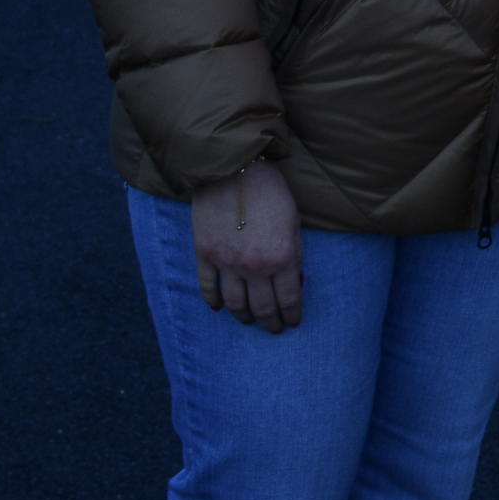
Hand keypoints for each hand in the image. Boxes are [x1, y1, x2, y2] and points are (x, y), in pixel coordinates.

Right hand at [191, 161, 303, 332]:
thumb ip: (293, 253)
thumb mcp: (293, 222)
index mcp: (282, 257)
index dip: (292, 315)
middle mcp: (254, 266)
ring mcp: (226, 263)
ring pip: (235, 304)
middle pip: (262, 308)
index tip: (292, 322)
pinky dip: (214, 302)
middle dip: (270, 323)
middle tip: (273, 329)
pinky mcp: (204, 255)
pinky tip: (220, 308)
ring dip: (244, 317)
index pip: (289, 299)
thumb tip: (294, 279)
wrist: (233, 169)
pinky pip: (208, 288)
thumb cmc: (270, 191)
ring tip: (249, 321)